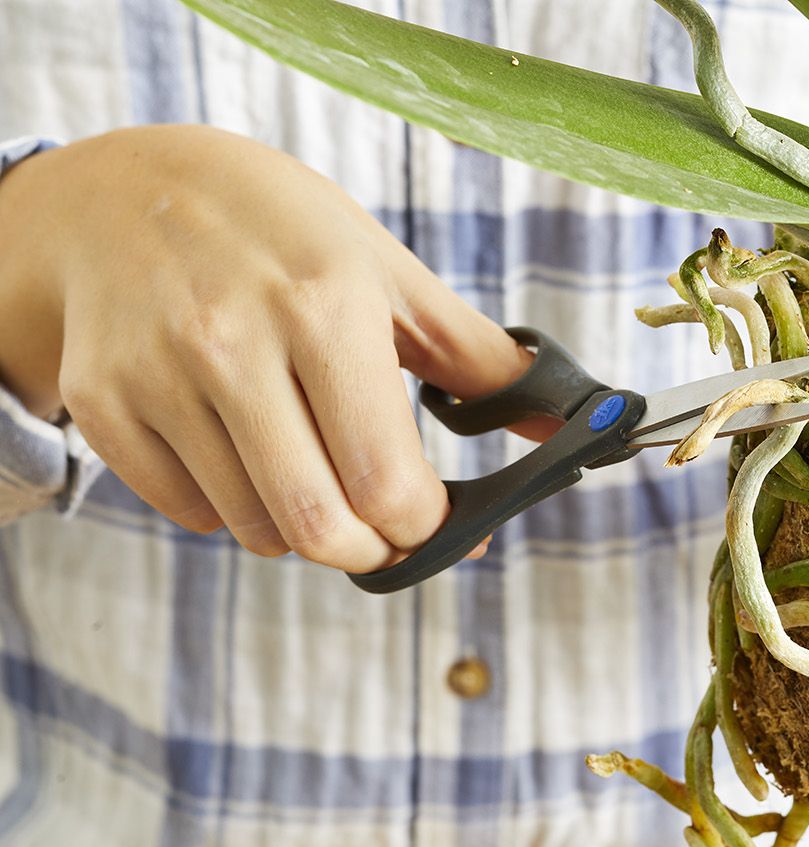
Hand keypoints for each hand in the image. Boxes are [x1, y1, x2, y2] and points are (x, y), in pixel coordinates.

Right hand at [0, 125, 534, 571]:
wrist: (124, 191)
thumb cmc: (281, 232)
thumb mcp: (387, 272)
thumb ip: (477, 359)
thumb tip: (564, 427)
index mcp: (324, 305)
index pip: (384, 480)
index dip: (423, 524)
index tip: (437, 519)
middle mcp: (232, 342)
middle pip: (318, 525)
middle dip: (372, 552)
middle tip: (387, 532)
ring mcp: (157, 375)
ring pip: (255, 530)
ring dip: (303, 526)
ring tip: (314, 467)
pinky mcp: (103, 403)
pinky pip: (190, 514)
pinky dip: (232, 509)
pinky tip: (245, 450)